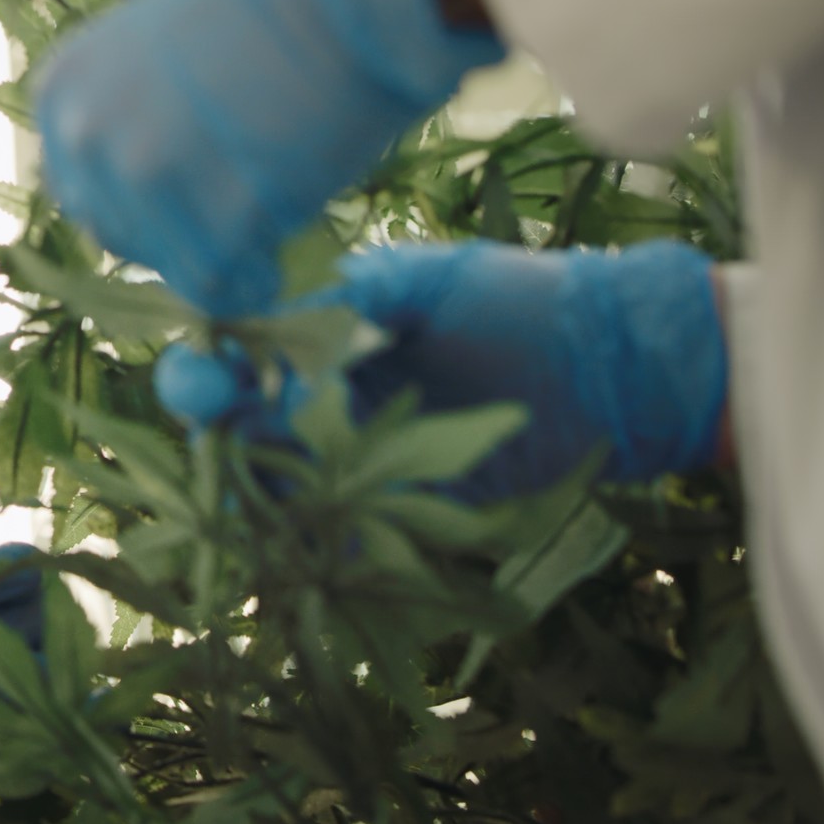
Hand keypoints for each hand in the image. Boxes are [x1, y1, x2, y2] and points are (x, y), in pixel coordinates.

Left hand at [35, 0, 502, 320]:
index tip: (194, 193)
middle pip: (120, 236)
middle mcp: (86, 135)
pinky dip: (256, 280)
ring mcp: (145, 178)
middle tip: (241, 206)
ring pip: (173, 266)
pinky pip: (222, 286)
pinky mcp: (212, 218)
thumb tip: (147, 184)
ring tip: (278, 207)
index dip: (143, 204)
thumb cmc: (277, 2)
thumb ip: (132, 114)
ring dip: (226, 254)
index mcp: (64, 90)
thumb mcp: (159, 49)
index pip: (82, 190)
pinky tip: (287, 240)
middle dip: (179, 233)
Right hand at [157, 241, 727, 501]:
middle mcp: (327, 392)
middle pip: (236, 410)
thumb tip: (262, 343)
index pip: (236, 341)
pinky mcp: (394, 511)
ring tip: (229, 491)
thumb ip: (340, 301)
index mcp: (324, 327)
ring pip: (266, 476)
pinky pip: (327, 532)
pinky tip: (279, 537)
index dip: (205, 355)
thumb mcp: (424, 284)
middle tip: (211, 416)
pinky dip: (297, 539)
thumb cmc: (525, 307)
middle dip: (209, 414)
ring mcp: (356, 455)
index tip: (203, 369)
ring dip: (238, 486)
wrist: (620, 373)